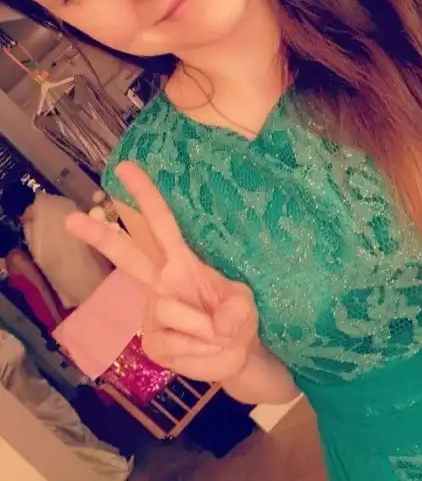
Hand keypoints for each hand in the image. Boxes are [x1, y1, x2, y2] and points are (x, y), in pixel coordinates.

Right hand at [65, 161, 259, 381]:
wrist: (237, 356)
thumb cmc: (238, 318)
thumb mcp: (246, 304)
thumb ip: (237, 308)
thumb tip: (218, 323)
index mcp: (182, 262)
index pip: (162, 224)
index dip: (146, 196)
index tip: (125, 169)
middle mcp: (161, 282)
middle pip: (128, 256)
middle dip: (101, 237)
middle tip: (70, 219)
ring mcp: (153, 312)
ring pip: (167, 308)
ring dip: (202, 326)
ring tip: (215, 334)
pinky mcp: (152, 341)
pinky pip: (171, 341)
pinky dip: (196, 349)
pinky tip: (201, 349)